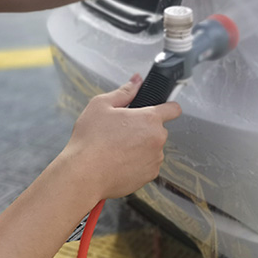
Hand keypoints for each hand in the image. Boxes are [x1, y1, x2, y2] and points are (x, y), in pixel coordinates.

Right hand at [59, 74, 181, 201]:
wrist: (84, 175)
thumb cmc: (90, 141)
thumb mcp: (101, 105)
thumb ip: (124, 91)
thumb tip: (136, 81)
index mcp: (149, 119)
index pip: (173, 109)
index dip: (167, 107)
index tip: (163, 109)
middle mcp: (157, 139)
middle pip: (157, 130)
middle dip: (144, 129)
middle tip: (122, 131)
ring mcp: (155, 159)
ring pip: (152, 148)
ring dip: (140, 147)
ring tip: (117, 149)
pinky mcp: (149, 176)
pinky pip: (147, 165)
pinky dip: (137, 163)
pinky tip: (119, 162)